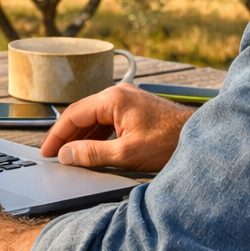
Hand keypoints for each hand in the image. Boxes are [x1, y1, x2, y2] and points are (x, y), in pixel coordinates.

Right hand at [40, 83, 195, 172]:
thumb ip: (92, 154)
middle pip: (82, 115)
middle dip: (66, 136)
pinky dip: (97, 135)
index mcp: (113, 98)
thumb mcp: (126, 153)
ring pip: (94, 118)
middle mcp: (119, 94)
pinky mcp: (136, 110)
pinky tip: (93, 150)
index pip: (73, 115)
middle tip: (54, 156)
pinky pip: (108, 121)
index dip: (56, 135)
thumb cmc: (170, 142)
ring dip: (81, 137)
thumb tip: (67, 154)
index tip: (47, 152)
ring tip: (70, 157)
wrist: (203, 139)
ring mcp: (128, 100)